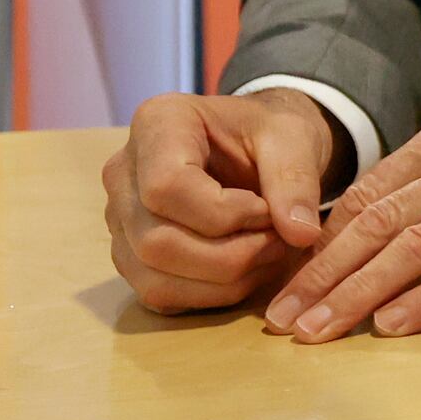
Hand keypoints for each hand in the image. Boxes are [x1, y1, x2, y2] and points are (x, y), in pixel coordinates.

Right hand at [102, 89, 351, 313]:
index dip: (223, 212)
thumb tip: (301, 234)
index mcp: (156, 124)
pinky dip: (210, 295)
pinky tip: (246, 270)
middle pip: (156, 241)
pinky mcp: (131, 257)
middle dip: (229, 255)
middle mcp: (123, 174)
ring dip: (223, 281)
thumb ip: (296, 179)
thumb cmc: (266, 134)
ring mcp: (120, 220)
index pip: (165, 186)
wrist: (254, 147)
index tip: (266, 210)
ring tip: (268, 255)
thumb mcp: (292, 138)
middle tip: (278, 241)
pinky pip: (159, 295)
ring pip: (155, 277)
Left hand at [261, 109, 420, 342]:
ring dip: (358, 294)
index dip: (317, 245)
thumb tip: (350, 231)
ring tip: (320, 332)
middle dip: (321, 276)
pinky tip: (394, 325)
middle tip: (281, 320)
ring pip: (414, 249)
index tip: (280, 287)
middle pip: (378, 224)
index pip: (365, 195)